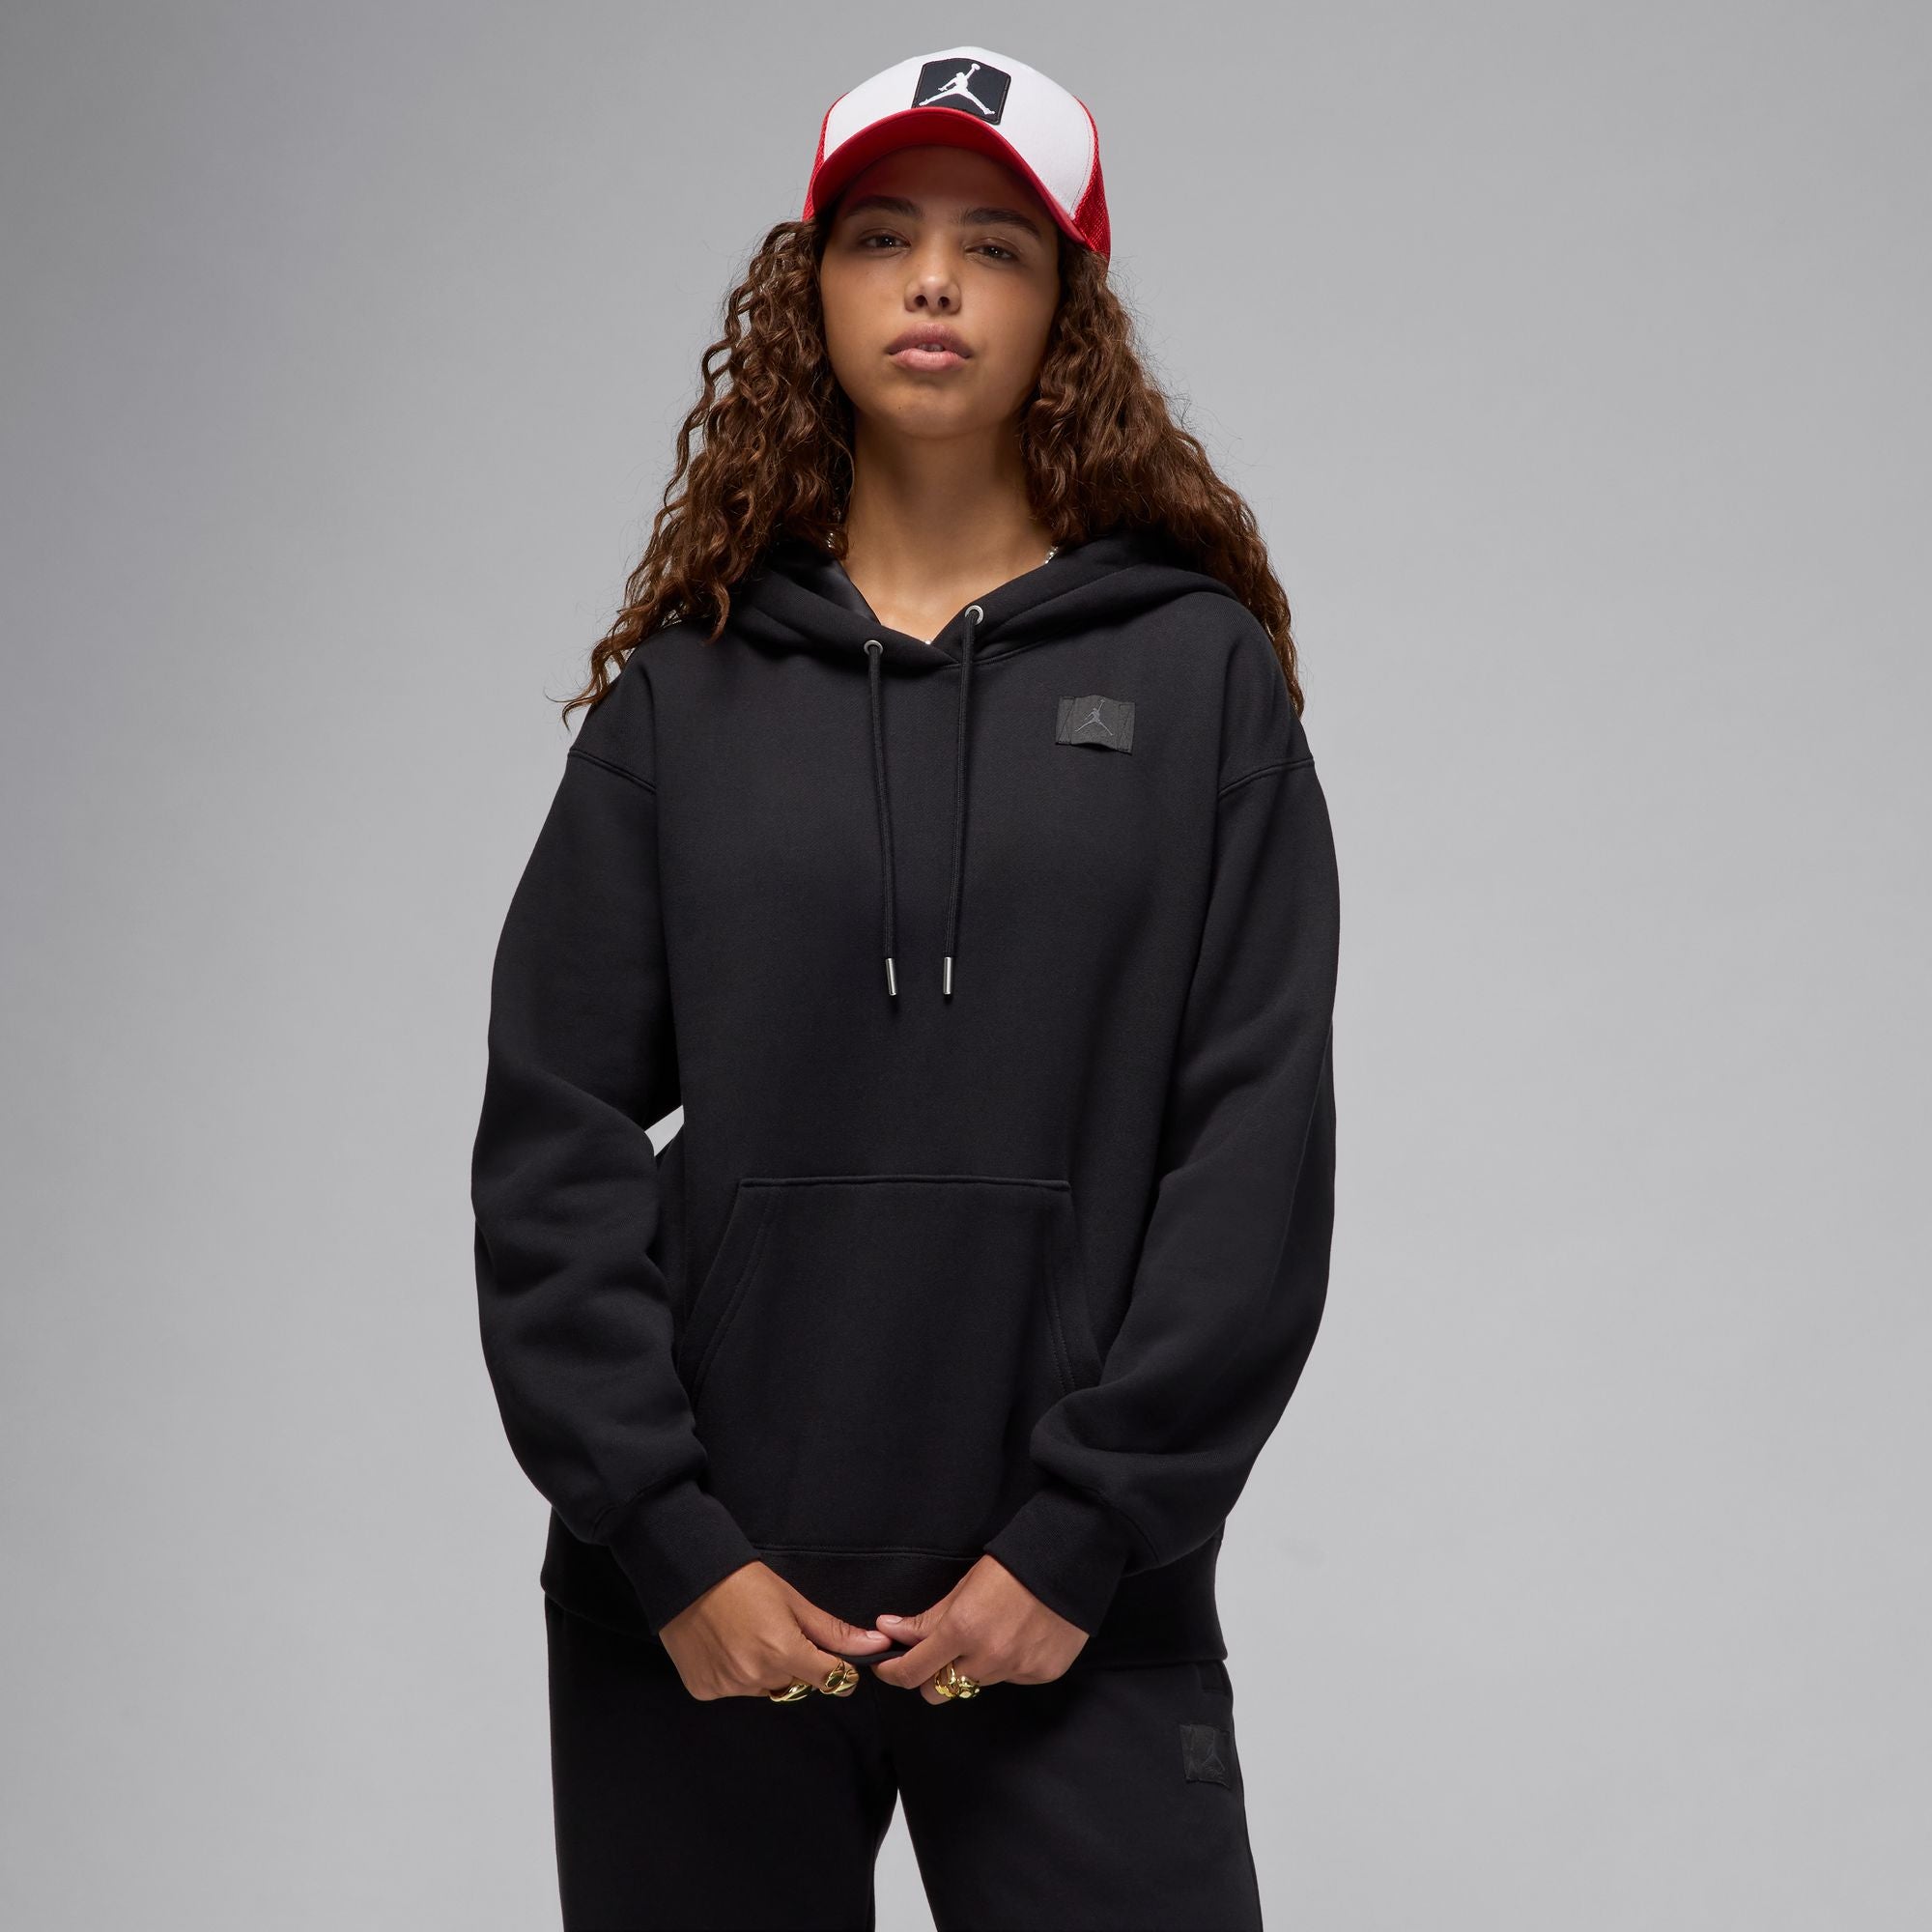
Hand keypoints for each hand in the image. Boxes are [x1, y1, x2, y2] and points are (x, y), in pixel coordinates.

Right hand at [657, 1561, 893, 1698]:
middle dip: (793, 1663)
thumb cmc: (744, 1581)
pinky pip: (734, 1688)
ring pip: (764, 1688)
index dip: (836, 1669)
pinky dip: (734, 1672)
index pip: (830, 1680)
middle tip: (773, 1630)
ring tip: (745, 1635)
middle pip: (794, 1684)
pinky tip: (724, 1645)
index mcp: (783, 1653)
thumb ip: (834, 1632)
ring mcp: (727, 1687)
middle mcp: (756, 1677)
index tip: (831, 1659)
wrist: (687, 1575)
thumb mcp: (794, 1601)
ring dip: (762, 1670)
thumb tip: (877, 1646)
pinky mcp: (704, 1691)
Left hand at [865, 1555, 1089, 1702]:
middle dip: (932, 1675)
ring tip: (991, 1631)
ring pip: (977, 1684)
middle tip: (940, 1651)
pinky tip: (1019, 1636)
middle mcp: (988, 1658)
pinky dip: (1007, 1664)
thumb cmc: (1012, 1567)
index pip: (913, 1672)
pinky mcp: (1042, 1674)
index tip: (886, 1667)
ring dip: (973, 1667)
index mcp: (962, 1630)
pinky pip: (1010, 1679)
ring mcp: (1017, 1670)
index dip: (893, 1672)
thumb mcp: (963, 1588)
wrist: (1069, 1561)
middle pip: (941, 1690)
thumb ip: (926, 1619)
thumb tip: (889, 1631)